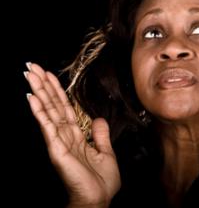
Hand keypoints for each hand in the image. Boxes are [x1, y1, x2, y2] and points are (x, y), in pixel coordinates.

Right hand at [24, 63, 120, 207]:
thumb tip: (98, 118)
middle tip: (32, 66)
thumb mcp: (106, 152)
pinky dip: (39, 111)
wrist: (98, 201)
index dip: (57, 90)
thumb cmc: (101, 181)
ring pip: (48, 110)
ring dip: (39, 91)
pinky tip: (31, 98)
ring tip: (30, 74)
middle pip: (53, 104)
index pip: (64, 107)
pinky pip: (47, 126)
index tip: (49, 74)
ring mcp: (59, 140)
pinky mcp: (56, 149)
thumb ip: (100, 134)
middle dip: (44, 84)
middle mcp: (65, 134)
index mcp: (77, 134)